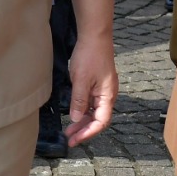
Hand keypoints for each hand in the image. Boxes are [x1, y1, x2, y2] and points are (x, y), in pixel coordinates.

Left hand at [64, 31, 117, 145]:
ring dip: (82, 121)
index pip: (101, 122)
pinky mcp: (97, 83)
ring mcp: (103, 89)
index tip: (75, 140)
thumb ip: (79, 101)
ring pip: (94, 111)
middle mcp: (108, 94)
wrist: (94, 35)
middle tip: (69, 138)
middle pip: (98, 118)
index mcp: (107, 96)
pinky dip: (83, 110)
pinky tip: (74, 113)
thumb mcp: (81, 80)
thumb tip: (75, 120)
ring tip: (69, 129)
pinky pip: (92, 102)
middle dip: (84, 130)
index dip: (88, 133)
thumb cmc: (90, 56)